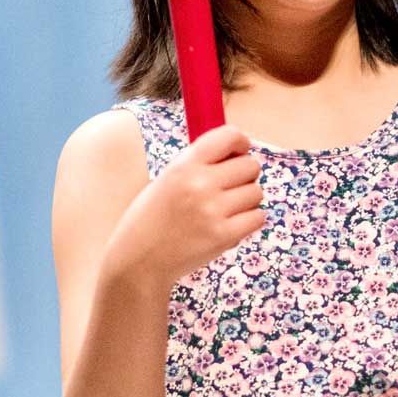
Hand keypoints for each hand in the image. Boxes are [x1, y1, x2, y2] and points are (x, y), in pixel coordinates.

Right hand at [109, 125, 265, 286]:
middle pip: (250, 166)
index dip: (240, 143)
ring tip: (225, 210)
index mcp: (184, 165)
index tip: (240, 152)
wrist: (139, 260)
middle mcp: (199, 184)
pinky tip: (230, 224)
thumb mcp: (167, 179)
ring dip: (247, 200)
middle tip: (230, 188)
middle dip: (245, 175)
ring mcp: (212, 211)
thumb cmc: (154, 218)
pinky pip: (257, 217)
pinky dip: (249, 220)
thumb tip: (240, 152)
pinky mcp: (223, 236)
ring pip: (256, 192)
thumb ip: (200, 164)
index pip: (229, 136)